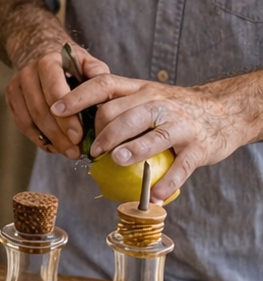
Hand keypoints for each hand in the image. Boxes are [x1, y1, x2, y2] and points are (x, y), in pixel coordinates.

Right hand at [5, 41, 110, 157]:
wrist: (41, 54)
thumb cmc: (70, 64)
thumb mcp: (87, 62)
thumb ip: (98, 75)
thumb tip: (105, 96)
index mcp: (48, 61)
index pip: (55, 92)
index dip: (66, 117)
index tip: (79, 136)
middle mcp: (28, 72)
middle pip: (41, 109)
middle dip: (59, 133)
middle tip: (75, 150)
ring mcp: (16, 86)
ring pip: (29, 119)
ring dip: (50, 139)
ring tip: (68, 152)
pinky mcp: (11, 99)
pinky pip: (22, 124)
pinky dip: (38, 138)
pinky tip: (55, 147)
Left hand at [51, 73, 249, 199]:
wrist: (224, 112)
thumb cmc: (174, 109)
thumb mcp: (146, 97)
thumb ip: (118, 107)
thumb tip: (76, 131)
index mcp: (140, 90)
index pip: (104, 85)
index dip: (78, 96)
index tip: (56, 109)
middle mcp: (159, 103)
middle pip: (124, 114)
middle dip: (103, 133)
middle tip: (93, 152)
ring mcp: (180, 125)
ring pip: (152, 136)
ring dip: (132, 149)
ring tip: (117, 160)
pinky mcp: (198, 147)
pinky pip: (181, 167)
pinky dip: (167, 182)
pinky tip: (154, 195)